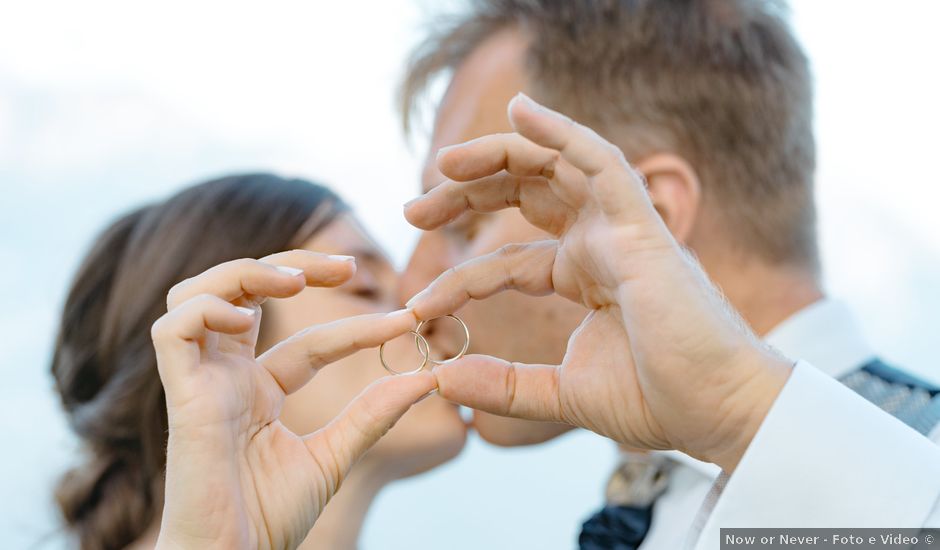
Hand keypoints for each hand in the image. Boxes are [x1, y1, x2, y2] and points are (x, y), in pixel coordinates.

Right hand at [151, 251, 434, 548]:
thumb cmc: (268, 520)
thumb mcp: (334, 457)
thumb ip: (373, 415)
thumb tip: (429, 377)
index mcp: (258, 392)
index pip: (310, 341)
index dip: (356, 327)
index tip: (406, 320)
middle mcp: (226, 377)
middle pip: (242, 291)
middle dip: (292, 265)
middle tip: (348, 266)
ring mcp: (200, 382)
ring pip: (195, 293)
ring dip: (244, 273)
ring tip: (294, 281)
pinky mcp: (180, 396)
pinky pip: (171, 330)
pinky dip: (207, 310)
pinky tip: (246, 321)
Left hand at [404, 94, 791, 471]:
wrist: (721, 413)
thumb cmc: (659, 399)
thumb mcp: (562, 392)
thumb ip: (504, 385)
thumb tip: (443, 380)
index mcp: (586, 277)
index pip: (509, 260)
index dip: (460, 277)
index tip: (417, 307)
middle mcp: (601, 244)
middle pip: (524, 196)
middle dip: (467, 194)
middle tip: (414, 207)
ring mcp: (622, 229)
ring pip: (553, 169)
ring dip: (498, 156)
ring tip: (444, 163)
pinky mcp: (641, 226)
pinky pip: (600, 162)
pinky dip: (562, 132)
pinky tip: (521, 109)